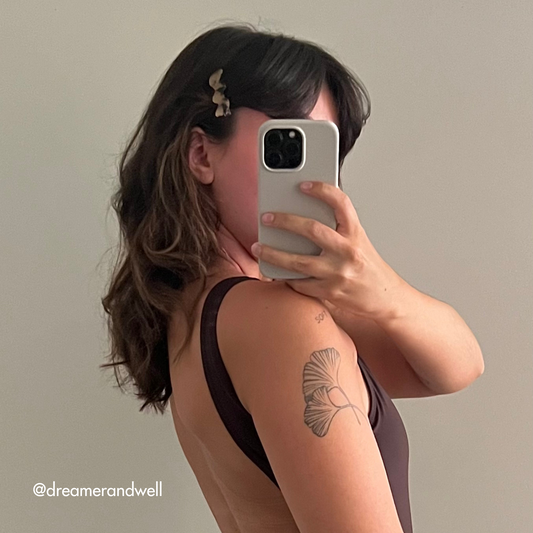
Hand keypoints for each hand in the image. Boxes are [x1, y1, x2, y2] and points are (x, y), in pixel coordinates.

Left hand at [251, 181, 406, 321]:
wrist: (385, 296)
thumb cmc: (367, 265)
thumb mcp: (358, 240)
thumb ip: (337, 228)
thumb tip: (303, 213)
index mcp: (355, 233)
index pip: (341, 204)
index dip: (322, 191)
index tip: (303, 185)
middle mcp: (347, 251)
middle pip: (312, 230)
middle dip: (284, 221)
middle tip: (266, 218)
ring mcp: (338, 274)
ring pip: (298, 262)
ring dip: (273, 254)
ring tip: (258, 247)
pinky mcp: (329, 292)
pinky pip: (300, 284)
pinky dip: (286, 277)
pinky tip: (275, 270)